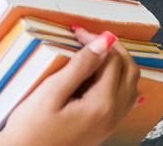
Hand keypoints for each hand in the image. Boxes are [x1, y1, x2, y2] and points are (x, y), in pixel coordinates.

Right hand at [0, 28, 141, 145]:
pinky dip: (120, 81)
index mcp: (101, 105)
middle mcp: (112, 115)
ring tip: (98, 52)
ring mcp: (111, 123)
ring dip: (119, 64)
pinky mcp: (104, 128)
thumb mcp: (51, 93)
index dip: (97, 41)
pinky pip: (125, 100)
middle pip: (129, 70)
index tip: (77, 33)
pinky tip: (109, 77)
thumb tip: (103, 42)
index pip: (111, 60)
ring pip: (131, 85)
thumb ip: (79, 66)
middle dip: (113, 49)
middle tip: (91, 37)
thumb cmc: (31, 129)